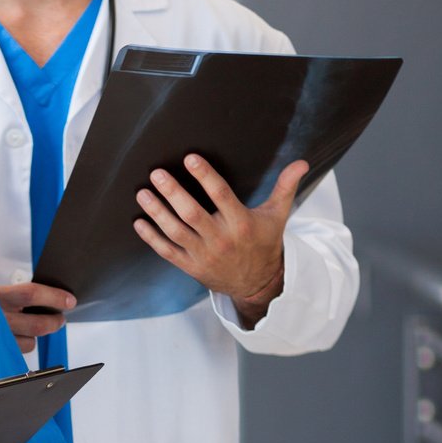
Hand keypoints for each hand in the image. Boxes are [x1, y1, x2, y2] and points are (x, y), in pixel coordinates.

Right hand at [0, 278, 76, 350]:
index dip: (54, 297)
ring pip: (31, 342)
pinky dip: (23, 344)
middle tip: (60, 318)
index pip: (31, 294)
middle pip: (37, 324)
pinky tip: (17, 336)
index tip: (69, 300)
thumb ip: (13, 295)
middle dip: (55, 322)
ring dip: (37, 335)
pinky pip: (19, 351)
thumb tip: (46, 297)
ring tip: (34, 327)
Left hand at [133, 155, 308, 321]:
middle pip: (192, 213)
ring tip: (143, 193)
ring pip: (176, 231)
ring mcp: (203, 254)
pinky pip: (167, 251)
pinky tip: (139, 222)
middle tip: (156, 173)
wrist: (257, 284)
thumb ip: (285, 187)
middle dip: (173, 193)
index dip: (205, 176)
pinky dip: (151, 238)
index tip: (190, 158)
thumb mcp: (278, 215)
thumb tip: (303, 161)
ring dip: (157, 212)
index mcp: (241, 223)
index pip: (221, 195)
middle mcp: (221, 239)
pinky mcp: (191, 266)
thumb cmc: (264, 243)